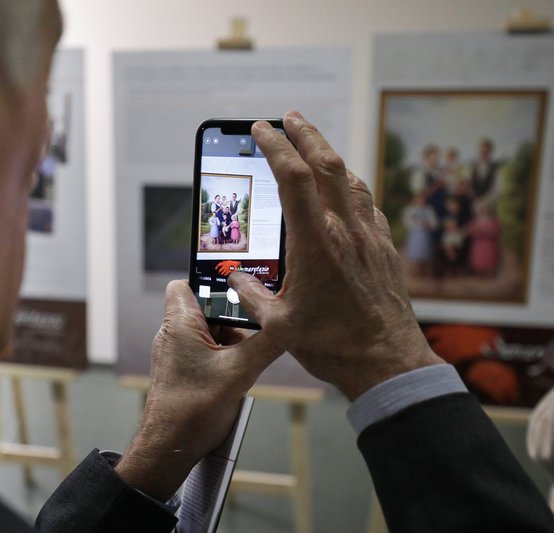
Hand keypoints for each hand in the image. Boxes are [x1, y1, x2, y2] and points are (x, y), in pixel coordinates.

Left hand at [114, 280, 263, 501]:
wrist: (169, 449)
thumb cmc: (191, 412)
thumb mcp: (240, 373)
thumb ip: (267, 344)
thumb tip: (288, 324)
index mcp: (179, 324)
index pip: (186, 283)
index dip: (211, 282)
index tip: (239, 290)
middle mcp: (173, 334)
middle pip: (208, 309)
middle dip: (233, 320)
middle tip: (252, 335)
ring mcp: (176, 354)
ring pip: (210, 333)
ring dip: (231, 344)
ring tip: (243, 364)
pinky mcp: (181, 371)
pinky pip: (207, 353)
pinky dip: (224, 359)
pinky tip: (236, 377)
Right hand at [228, 111, 442, 400]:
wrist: (387, 363)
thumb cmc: (333, 345)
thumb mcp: (278, 323)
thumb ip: (251, 295)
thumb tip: (235, 279)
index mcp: (314, 243)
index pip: (293, 178)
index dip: (275, 146)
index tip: (261, 129)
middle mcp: (345, 231)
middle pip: (327, 164)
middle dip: (306, 133)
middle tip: (289, 118)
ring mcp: (369, 237)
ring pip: (351, 179)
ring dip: (329, 156)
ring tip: (313, 147)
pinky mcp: (385, 249)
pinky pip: (367, 204)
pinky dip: (350, 186)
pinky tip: (344, 191)